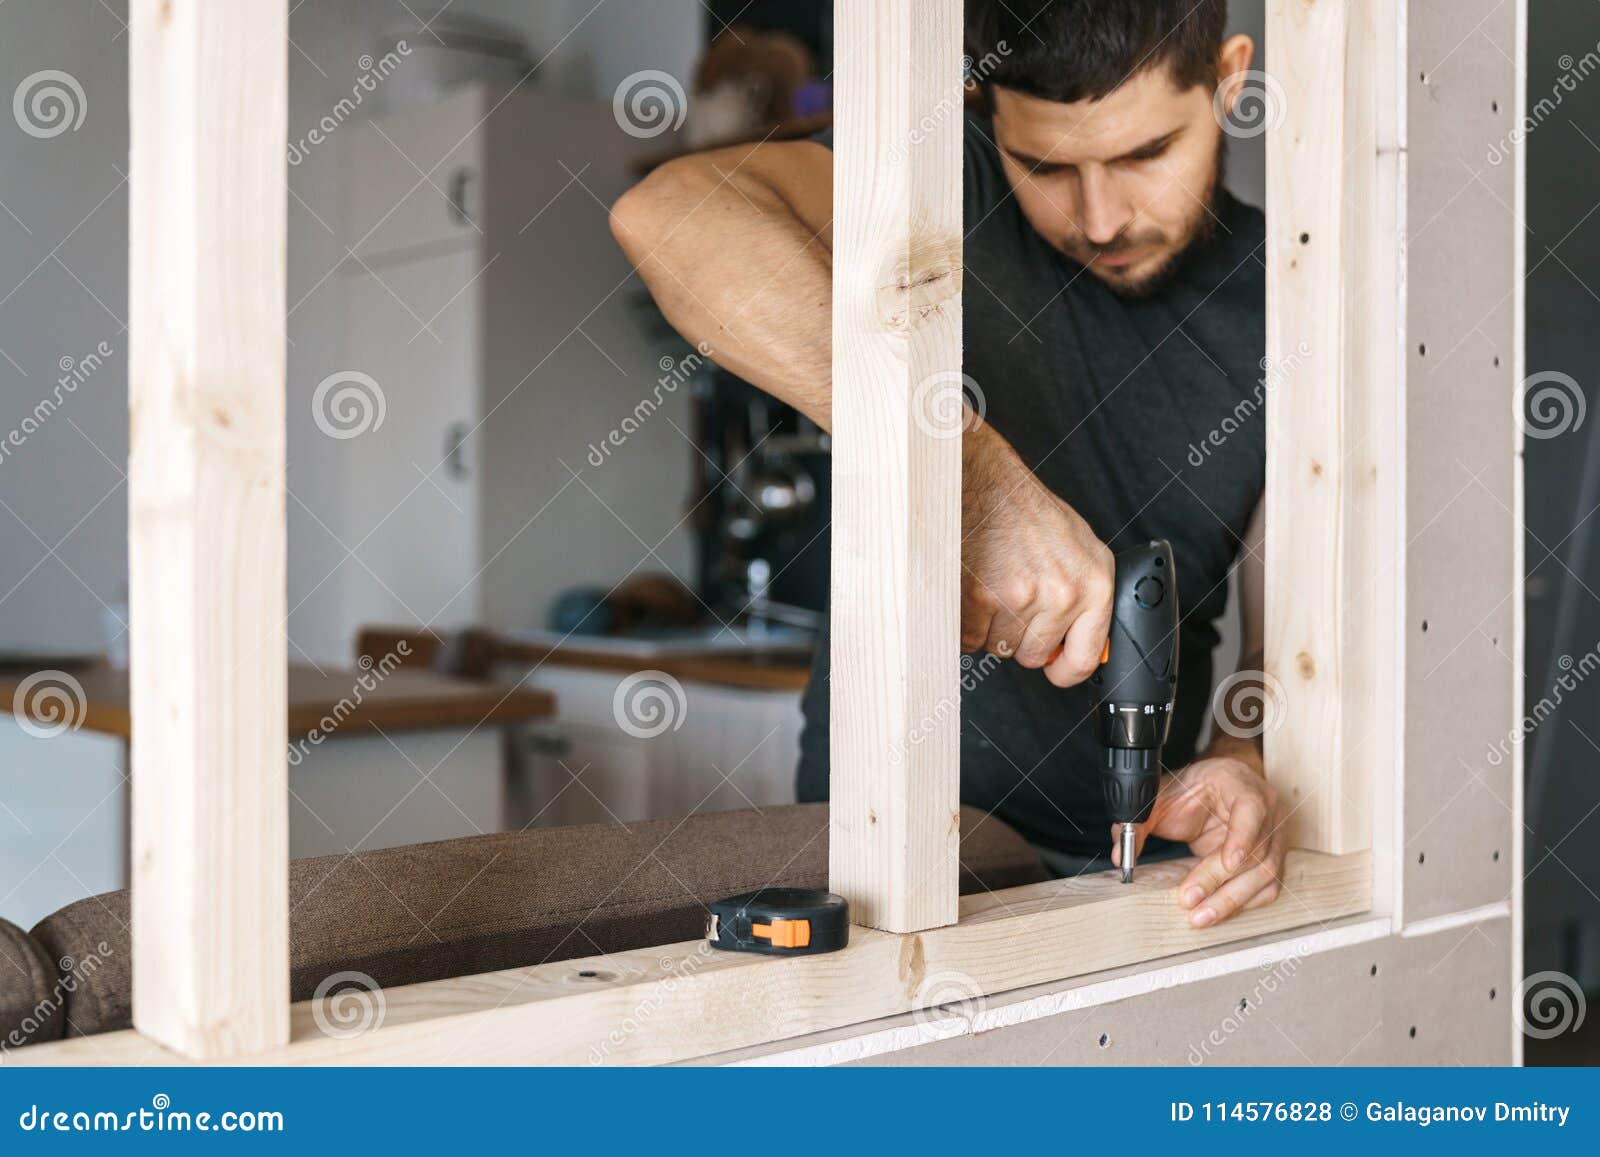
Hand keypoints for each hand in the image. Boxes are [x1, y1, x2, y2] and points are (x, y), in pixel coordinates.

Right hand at [961, 423, 1113, 686]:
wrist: (982, 482)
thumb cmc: (1024, 511)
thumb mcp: (1076, 549)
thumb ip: (1084, 597)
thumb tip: (1082, 645)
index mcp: (1094, 583)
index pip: (1086, 655)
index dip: (1066, 668)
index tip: (1056, 669)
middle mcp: (1062, 593)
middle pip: (1034, 654)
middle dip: (1019, 636)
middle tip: (1010, 598)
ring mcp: (1021, 598)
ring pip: (999, 647)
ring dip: (989, 626)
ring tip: (990, 584)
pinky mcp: (980, 599)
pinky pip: (968, 638)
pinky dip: (963, 621)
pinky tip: (970, 587)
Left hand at [1112, 755, 1286, 926]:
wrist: (1214, 786)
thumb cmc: (1192, 788)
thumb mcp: (1161, 795)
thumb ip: (1140, 821)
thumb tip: (1121, 854)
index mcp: (1240, 783)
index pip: (1252, 808)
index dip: (1243, 837)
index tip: (1227, 862)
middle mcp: (1267, 808)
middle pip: (1257, 850)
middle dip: (1220, 880)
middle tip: (1190, 900)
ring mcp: (1276, 834)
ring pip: (1266, 873)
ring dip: (1232, 900)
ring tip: (1200, 916)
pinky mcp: (1274, 858)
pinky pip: (1267, 887)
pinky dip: (1243, 903)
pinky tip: (1218, 912)